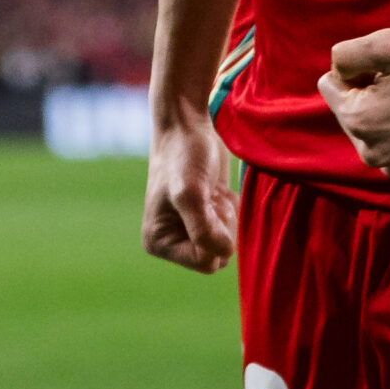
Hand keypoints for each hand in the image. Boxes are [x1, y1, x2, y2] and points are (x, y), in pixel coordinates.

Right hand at [142, 116, 236, 272]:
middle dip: (222, 225)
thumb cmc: (184, 155)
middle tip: (210, 197)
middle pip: (219, 255)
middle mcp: (172, 240)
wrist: (188, 126)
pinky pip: (230, 226)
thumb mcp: (191, 193)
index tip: (208, 206)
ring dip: (227, 215)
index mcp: (159, 243)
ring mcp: (189, 229)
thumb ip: (203, 229)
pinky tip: (217, 189)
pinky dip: (230, 207)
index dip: (216, 236)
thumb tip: (222, 254)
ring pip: (227, 240)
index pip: (205, 263)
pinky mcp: (205, 215)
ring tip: (211, 191)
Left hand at [319, 28, 389, 181]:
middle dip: (368, 92)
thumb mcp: (386, 43)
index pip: (329, 85)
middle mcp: (370, 152)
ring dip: (384, 111)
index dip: (358, 69)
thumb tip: (336, 73)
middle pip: (349, 109)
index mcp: (358, 120)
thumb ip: (345, 54)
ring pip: (369, 128)